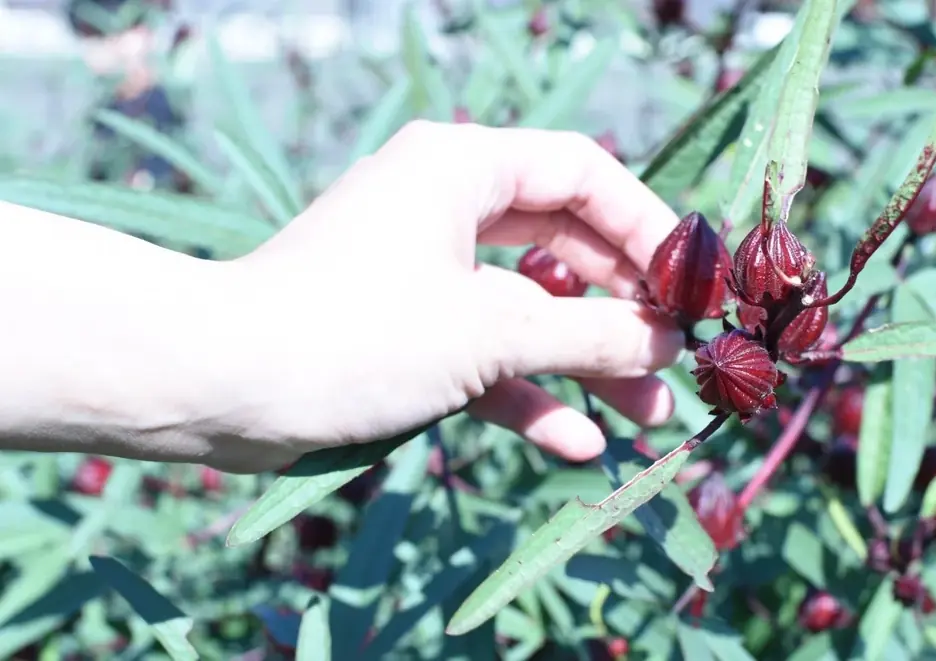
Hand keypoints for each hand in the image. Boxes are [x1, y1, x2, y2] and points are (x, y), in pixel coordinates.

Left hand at [230, 121, 687, 468]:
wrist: (222, 388)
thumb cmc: (358, 334)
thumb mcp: (491, 333)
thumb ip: (590, 334)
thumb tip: (667, 343)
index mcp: (463, 169)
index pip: (583, 173)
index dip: (647, 228)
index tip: (691, 286)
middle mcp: (446, 207)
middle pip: (564, 246)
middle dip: (622, 309)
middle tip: (677, 357)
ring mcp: (425, 272)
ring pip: (528, 308)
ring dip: (584, 361)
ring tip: (649, 415)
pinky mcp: (406, 328)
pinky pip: (483, 352)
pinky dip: (526, 393)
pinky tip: (578, 441)